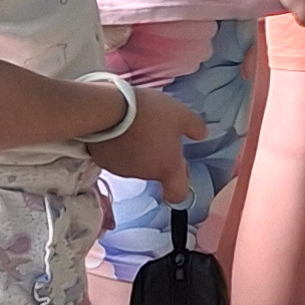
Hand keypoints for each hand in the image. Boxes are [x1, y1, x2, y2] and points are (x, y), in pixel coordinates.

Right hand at [103, 86, 200, 201]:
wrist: (107, 110)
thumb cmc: (150, 114)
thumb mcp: (181, 114)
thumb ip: (194, 127)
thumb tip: (201, 135)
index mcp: (167, 168)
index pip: (177, 194)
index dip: (181, 186)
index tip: (180, 171)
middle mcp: (144, 174)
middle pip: (156, 173)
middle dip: (158, 158)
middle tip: (157, 134)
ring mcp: (121, 169)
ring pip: (135, 165)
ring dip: (138, 153)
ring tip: (137, 129)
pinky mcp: (102, 161)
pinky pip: (116, 158)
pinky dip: (120, 149)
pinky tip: (120, 131)